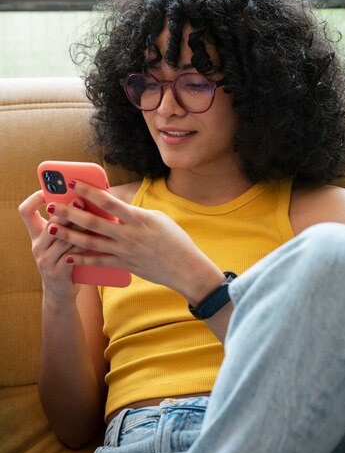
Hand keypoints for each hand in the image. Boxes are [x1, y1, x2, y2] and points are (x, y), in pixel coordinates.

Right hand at [18, 190, 82, 299]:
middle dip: (66, 211)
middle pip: (50, 223)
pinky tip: (94, 240)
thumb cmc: (64, 260)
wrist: (60, 293)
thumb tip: (84, 198)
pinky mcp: (57, 272)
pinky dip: (84, 246)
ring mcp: (45, 260)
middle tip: (80, 200)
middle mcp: (37, 246)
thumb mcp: (58, 242)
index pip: (25, 212)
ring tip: (92, 218)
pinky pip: (72, 255)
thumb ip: (65, 224)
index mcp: (36, 235)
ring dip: (79, 227)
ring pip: (64, 239)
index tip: (47, 189)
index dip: (34, 198)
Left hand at [45, 181, 224, 302]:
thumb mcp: (158, 218)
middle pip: (93, 222)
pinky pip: (99, 262)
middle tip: (52, 206)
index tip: (73, 183)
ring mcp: (125, 251)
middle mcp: (129, 234)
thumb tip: (117, 208)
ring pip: (90, 242)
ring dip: (69, 235)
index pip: (109, 201)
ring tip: (51, 229)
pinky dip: (83, 259)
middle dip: (70, 213)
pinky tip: (68, 256)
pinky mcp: (124, 265)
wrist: (185, 268)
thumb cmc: (175, 240)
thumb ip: (135, 213)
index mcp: (139, 218)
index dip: (90, 192)